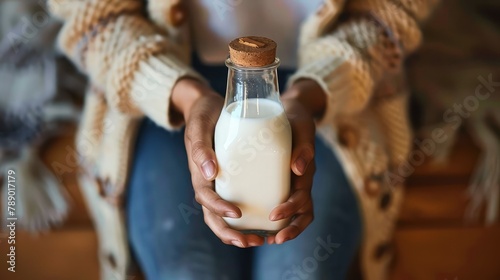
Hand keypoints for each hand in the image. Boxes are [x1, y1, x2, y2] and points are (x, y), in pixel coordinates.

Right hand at [171, 78, 264, 247]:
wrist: (208, 106)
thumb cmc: (204, 114)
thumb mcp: (200, 126)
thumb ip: (201, 147)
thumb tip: (209, 174)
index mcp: (198, 171)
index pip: (205, 197)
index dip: (218, 208)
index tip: (236, 212)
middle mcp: (208, 181)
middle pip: (213, 215)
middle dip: (229, 232)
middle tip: (250, 242)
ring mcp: (219, 182)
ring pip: (224, 215)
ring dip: (238, 231)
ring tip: (259, 241)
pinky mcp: (231, 179)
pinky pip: (236, 202)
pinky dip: (246, 217)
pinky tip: (264, 222)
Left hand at [266, 80, 322, 243]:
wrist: (291, 111)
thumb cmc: (295, 118)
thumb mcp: (301, 127)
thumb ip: (303, 146)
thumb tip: (299, 169)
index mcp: (306, 172)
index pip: (303, 198)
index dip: (291, 209)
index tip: (275, 214)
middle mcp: (300, 181)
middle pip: (303, 213)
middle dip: (291, 228)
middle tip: (274, 238)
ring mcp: (292, 183)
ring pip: (294, 214)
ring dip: (285, 229)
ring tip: (267, 240)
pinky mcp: (280, 181)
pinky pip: (280, 203)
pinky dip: (274, 219)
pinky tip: (256, 223)